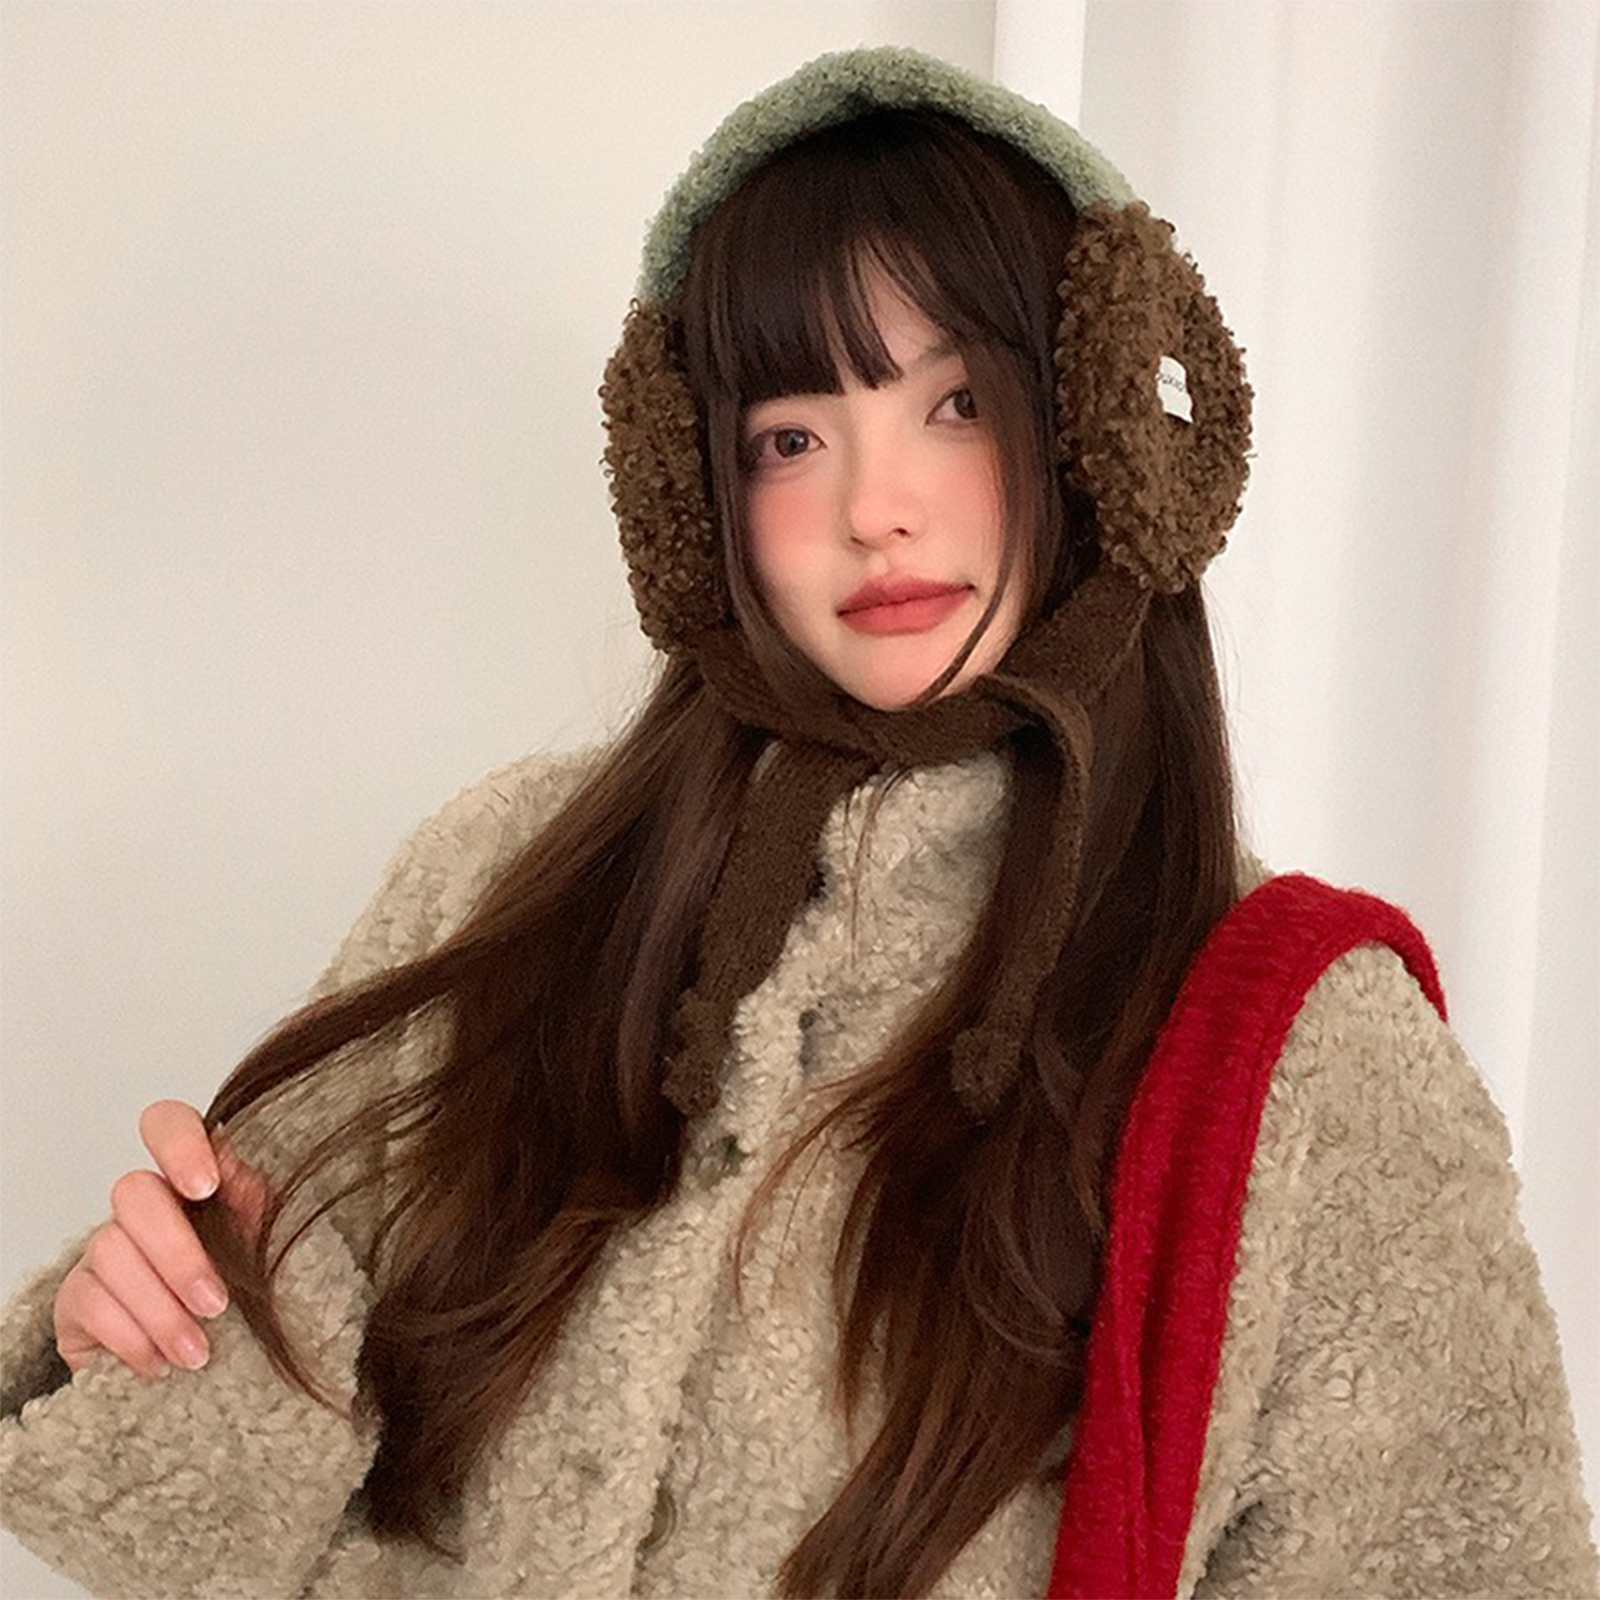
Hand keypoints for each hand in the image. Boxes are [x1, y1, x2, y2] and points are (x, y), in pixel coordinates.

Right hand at [51, 1099, 269, 1380]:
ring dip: (159, 1308)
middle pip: (133, 1192)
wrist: (211, 1364)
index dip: (178, 1144)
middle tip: (216, 1304)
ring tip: (198, 1352)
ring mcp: (104, 1248)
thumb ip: (275, 1214)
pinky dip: (131, 1337)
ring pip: (109, 1249)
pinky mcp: (77, 1298)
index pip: (168, 1124)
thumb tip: (299, 1190)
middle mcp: (144, 1205)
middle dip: (177, 1254)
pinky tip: (161, 1363)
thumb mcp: (272, 1250)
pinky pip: (89, 1302)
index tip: (206, 1186)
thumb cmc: (250, 1294)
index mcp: (197, 1178)